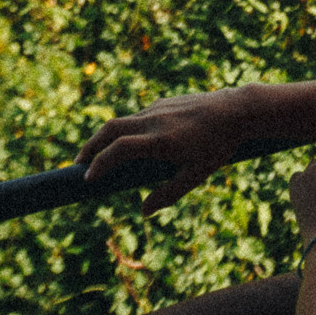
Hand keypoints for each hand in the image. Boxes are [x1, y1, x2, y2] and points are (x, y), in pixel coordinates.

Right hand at [75, 87, 257, 213]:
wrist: (238, 110)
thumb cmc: (219, 146)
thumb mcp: (197, 175)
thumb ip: (169, 194)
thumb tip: (144, 211)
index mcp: (161, 141)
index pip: (119, 149)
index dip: (99, 164)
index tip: (87, 179)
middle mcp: (154, 120)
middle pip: (110, 129)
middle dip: (90, 147)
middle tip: (78, 165)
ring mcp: (157, 108)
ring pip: (121, 121)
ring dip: (104, 137)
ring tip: (96, 156)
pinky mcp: (163, 102)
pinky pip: (136, 116)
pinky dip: (124, 130)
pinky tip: (127, 144)